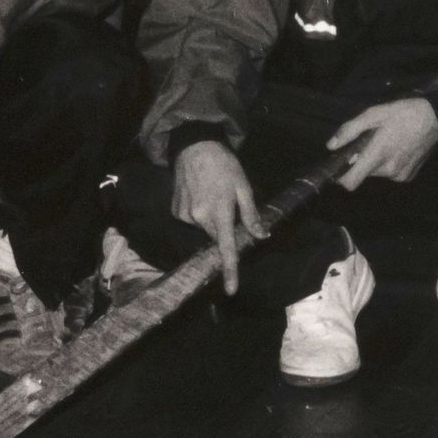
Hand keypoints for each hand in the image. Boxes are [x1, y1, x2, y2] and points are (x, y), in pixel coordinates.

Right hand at [172, 140, 262, 294]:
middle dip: (224, 227)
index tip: (231, 289)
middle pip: (217, 236)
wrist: (195, 148)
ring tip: (213, 193)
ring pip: (205, 227)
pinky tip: (200, 193)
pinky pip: (192, 219)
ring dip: (212, 218)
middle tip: (228, 204)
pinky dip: (199, 212)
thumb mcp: (244, 187)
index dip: (230, 270)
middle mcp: (200, 218)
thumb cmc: (224, 165)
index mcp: (220, 212)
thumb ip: (251, 214)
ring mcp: (185, 215)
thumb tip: (261, 236)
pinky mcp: (176, 211)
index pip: (226, 247)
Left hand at [326, 97, 437, 188]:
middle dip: (362, 161)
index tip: (340, 167)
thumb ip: (350, 129)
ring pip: (377, 174)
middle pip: (364, 174)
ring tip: (387, 143)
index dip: (341, 178)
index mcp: (377, 155)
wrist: (436, 119)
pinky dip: (390, 165)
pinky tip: (398, 149)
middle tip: (371, 142)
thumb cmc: (403, 113)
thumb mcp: (374, 113)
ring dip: (377, 162)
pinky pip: (390, 174)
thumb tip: (331, 146)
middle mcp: (388, 171)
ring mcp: (399, 175)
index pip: (351, 182)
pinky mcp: (409, 177)